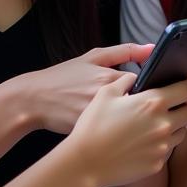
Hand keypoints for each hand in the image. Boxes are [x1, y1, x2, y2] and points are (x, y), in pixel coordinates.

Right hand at [16, 43, 152, 134]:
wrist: (34, 101)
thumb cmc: (64, 78)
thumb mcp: (92, 57)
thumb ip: (125, 51)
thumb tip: (152, 47)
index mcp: (110, 79)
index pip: (147, 84)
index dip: (151, 88)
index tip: (149, 90)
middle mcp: (107, 102)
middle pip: (142, 108)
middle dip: (146, 109)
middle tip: (141, 109)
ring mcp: (100, 123)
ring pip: (132, 126)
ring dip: (138, 125)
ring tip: (131, 122)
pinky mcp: (94, 139)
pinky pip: (118, 140)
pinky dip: (123, 137)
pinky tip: (118, 134)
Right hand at [68, 58, 186, 186]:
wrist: (84, 163)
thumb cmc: (92, 125)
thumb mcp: (106, 93)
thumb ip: (126, 80)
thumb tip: (138, 77)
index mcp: (153, 102)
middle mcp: (163, 124)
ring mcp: (162, 146)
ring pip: (182, 131)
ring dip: (179, 124)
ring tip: (163, 121)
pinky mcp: (158, 163)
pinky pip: (168, 149)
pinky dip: (163, 142)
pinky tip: (146, 141)